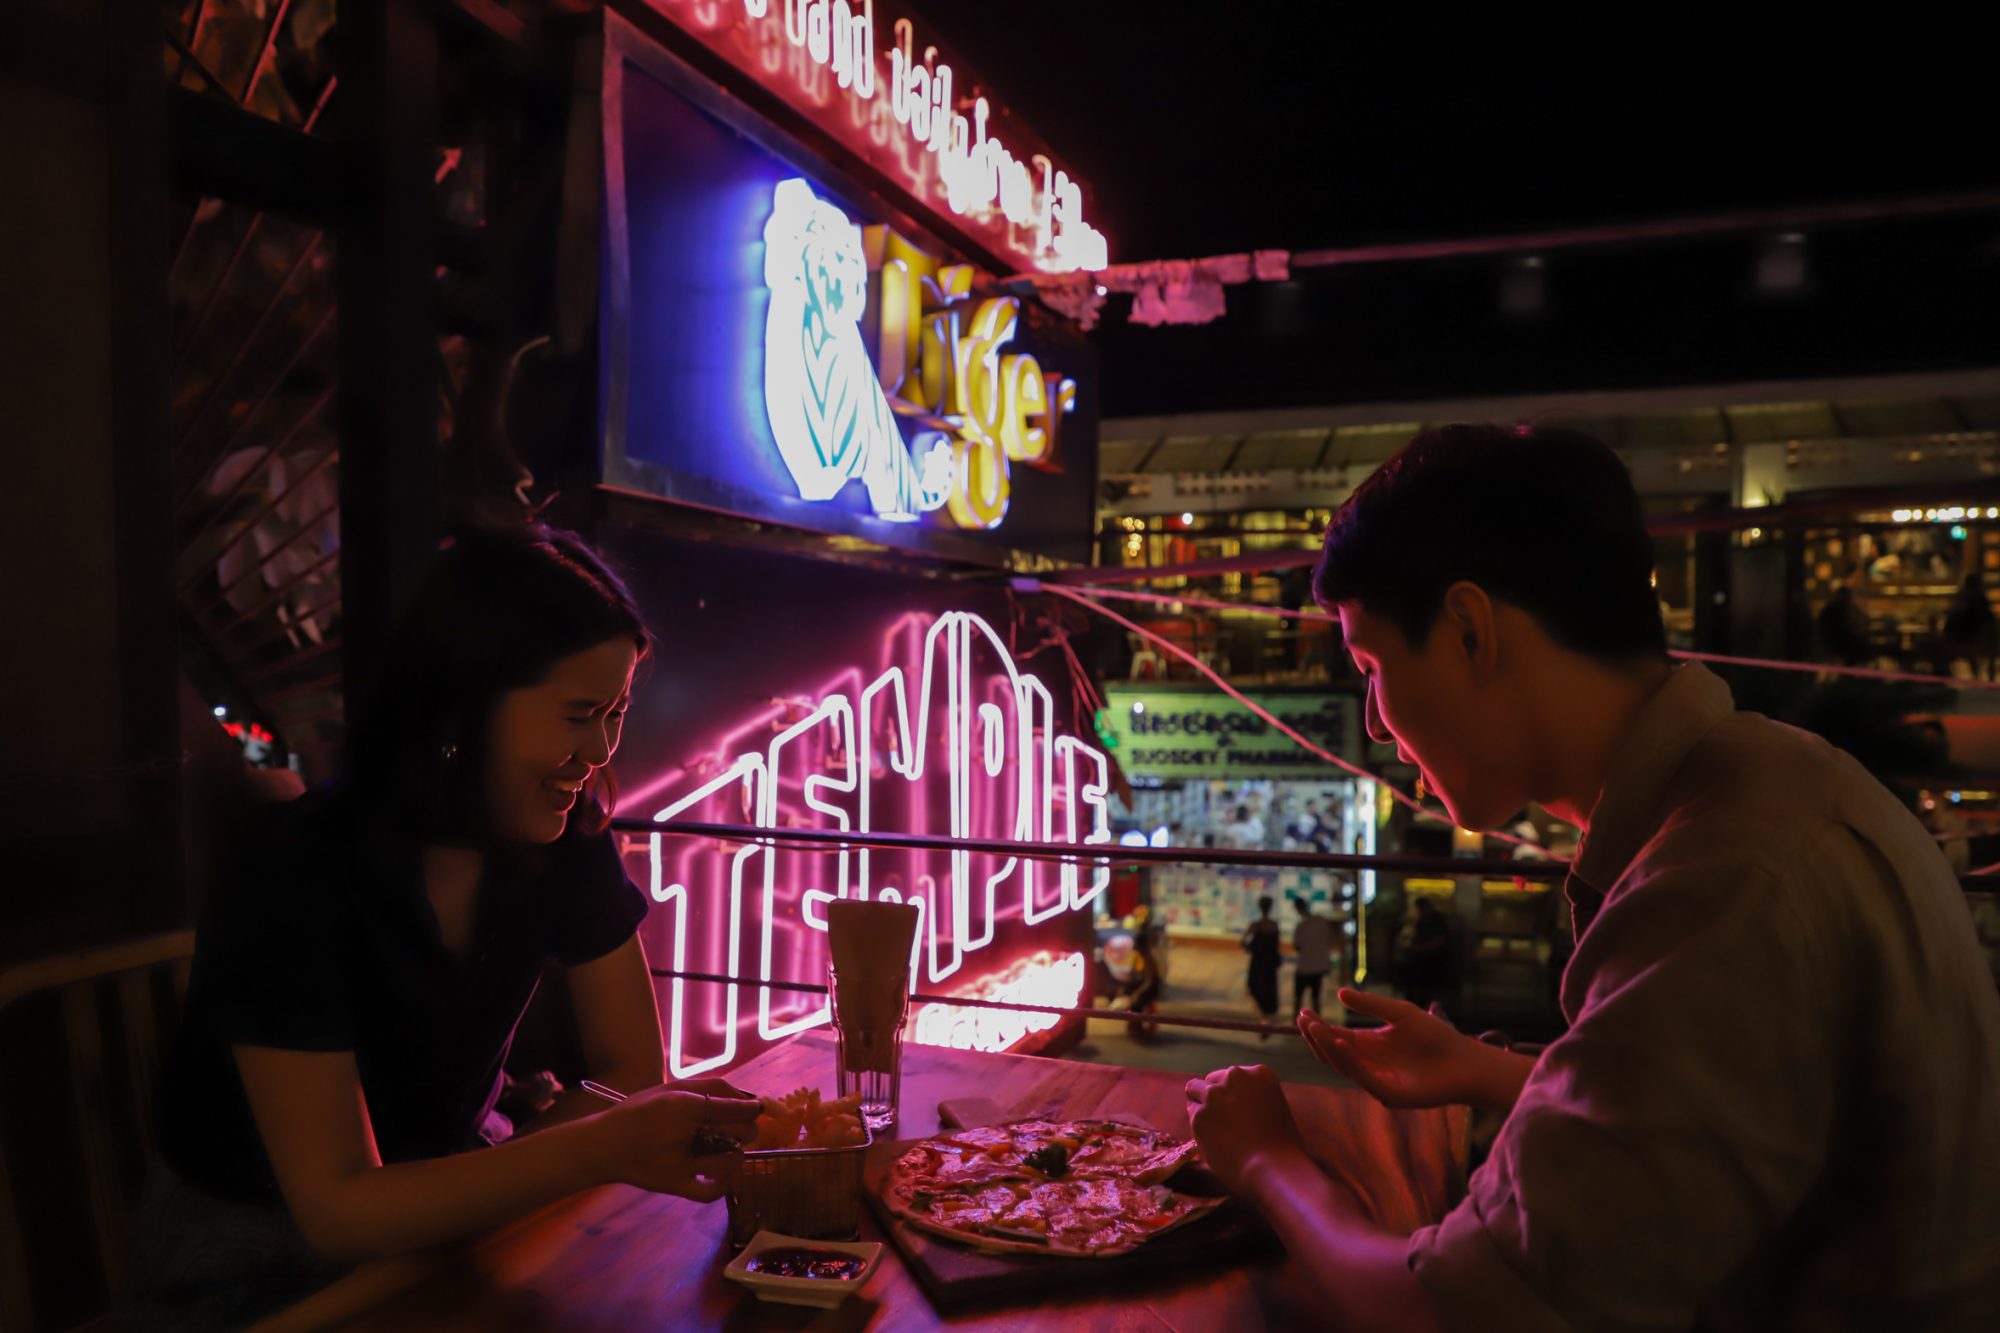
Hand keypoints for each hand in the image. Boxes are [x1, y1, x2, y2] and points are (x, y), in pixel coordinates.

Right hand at [587, 1084, 760, 1201]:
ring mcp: (679, 1164)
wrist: (603, 1146)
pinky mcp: (674, 1186)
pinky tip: (721, 1173)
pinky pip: (711, 1192)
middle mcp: (682, 1134)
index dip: (751, 1108)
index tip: (757, 1108)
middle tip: (743, 1128)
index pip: (731, 1108)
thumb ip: (708, 1087)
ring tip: (731, 1148)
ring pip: (729, 1162)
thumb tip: (745, 1095)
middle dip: (747, 1129)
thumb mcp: (669, 1089)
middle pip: (737, 1134)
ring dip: (738, 1153)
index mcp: (681, 1106)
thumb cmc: (639, 1113)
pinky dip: (723, 1184)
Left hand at [1185, 1065, 1307, 1195]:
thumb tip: (1233, 1101)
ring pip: (1194, 1090)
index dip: (1233, 1095)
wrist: (1273, 1168)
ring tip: (1215, 1129)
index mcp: (1259, 1073)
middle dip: (1215, 1097)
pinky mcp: (1199, 1115)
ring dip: (1201, 1106)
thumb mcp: (1276, 1108)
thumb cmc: (1283, 1147)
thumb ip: (1254, 1097)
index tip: (1237, 1112)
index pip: (1233, 1076)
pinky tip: (1214, 1141)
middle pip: (1212, 1080)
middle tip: (1224, 1121)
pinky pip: (1192, 1115)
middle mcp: (1235, 1077)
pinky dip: (1199, 1126)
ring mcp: (1215, 1094)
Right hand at [1300, 989, 1495, 1108]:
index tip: (1303, 1012)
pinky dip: (1349, 1061)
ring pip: (1343, 1067)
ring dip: (1327, 1047)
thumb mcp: (1400, 1013)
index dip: (1318, 1027)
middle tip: (1303, 1020)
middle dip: (1316, 1038)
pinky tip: (1341, 1043)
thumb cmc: (1436, 1036)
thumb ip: (1371, 1005)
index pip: (1336, 1038)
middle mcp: (1368, 1065)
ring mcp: (1376, 1082)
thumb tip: (1340, 993)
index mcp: (1369, 1046)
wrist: (1465, 1061)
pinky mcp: (1388, 1095)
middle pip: (1332, 1054)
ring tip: (1315, 1027)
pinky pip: (1363, 1078)